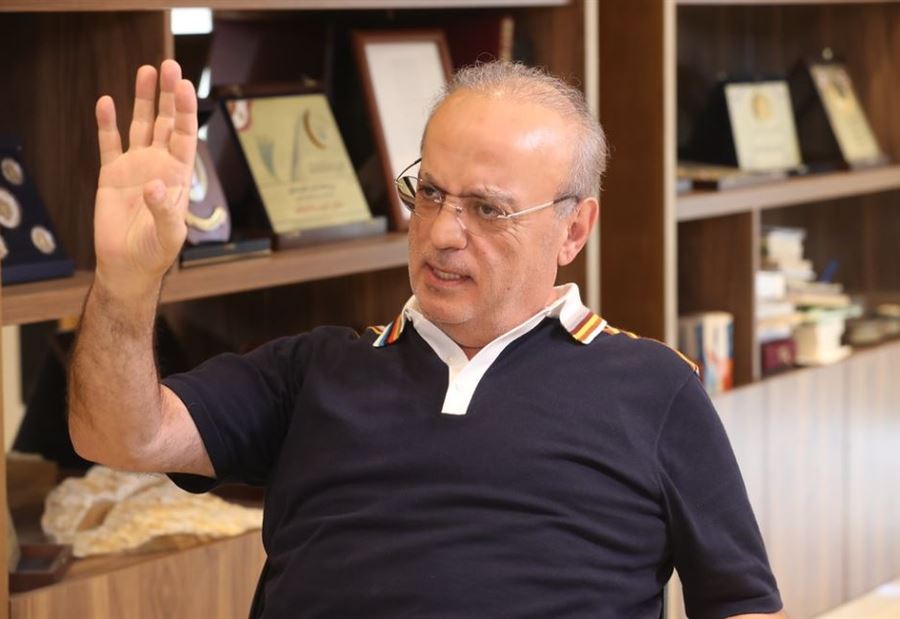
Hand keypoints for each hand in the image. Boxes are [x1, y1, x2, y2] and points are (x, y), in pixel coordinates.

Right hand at [93, 59, 196, 296]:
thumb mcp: (168, 235)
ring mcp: (135, 166)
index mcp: (178, 175)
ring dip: (142, 99)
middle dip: (168, 96)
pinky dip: (107, 124)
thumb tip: (154, 185)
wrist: (128, 265)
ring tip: (146, 70)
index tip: (184, 86)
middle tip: (169, 66)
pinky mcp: (111, 174)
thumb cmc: (156, 252)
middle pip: (165, 122)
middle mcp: (159, 164)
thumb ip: (164, 210)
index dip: (184, 111)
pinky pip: (109, 143)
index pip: (184, 135)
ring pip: (140, 125)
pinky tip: (106, 103)